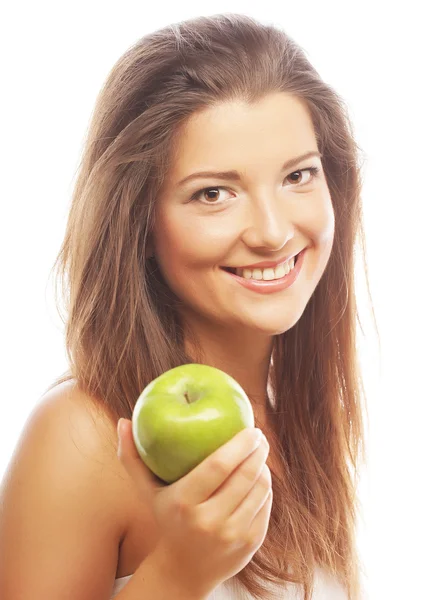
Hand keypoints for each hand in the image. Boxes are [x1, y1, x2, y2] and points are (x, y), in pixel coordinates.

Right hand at [117, 420, 271, 596]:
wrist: (182, 572)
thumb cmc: (165, 519)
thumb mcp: (147, 491)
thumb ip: (131, 457)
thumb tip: (122, 421)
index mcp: (184, 503)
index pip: (218, 466)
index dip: (239, 444)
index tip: (249, 429)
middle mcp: (208, 521)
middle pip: (244, 476)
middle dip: (257, 451)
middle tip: (259, 435)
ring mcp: (231, 535)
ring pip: (259, 490)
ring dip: (264, 466)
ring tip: (259, 453)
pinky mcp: (249, 544)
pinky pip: (265, 506)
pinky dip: (265, 487)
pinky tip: (261, 476)